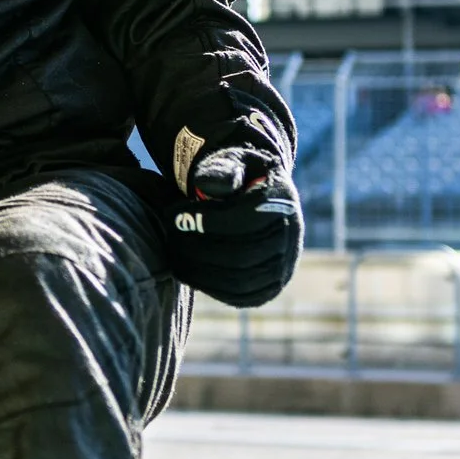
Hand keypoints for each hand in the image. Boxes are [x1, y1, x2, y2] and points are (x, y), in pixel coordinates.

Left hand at [167, 146, 302, 307]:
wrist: (258, 198)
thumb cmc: (238, 177)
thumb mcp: (232, 163)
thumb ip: (221, 170)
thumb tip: (207, 184)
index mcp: (283, 200)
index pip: (244, 219)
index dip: (204, 220)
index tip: (170, 214)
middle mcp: (291, 237)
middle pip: (241, 254)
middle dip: (196, 247)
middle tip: (168, 236)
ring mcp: (284, 266)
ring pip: (239, 279)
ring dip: (198, 269)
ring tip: (172, 252)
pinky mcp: (270, 287)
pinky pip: (239, 296)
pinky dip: (208, 287)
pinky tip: (185, 268)